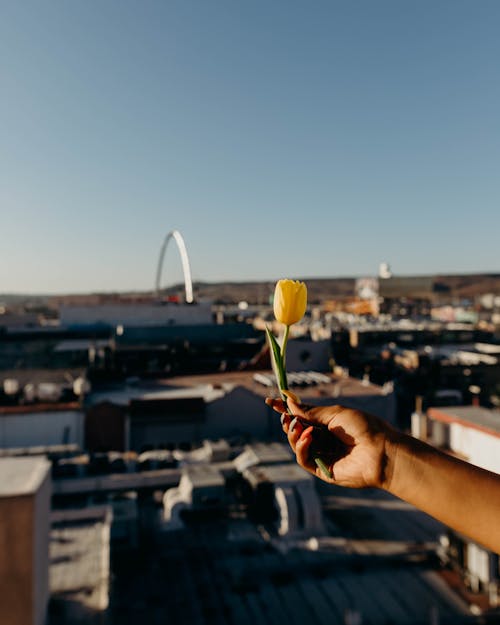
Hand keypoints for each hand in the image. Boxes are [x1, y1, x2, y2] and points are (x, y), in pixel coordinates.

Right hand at [266, 396, 393, 488]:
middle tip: (285, 416)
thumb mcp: (335, 413)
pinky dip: (301, 447)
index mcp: (329, 424)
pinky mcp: (323, 470)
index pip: (303, 416)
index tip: (271, 401)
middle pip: (297, 431)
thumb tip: (290, 405)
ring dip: (293, 434)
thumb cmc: (364, 428)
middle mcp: (324, 439)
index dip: (287, 410)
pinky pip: (303, 459)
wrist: (381, 451)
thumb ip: (311, 412)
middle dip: (288, 423)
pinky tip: (308, 438)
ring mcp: (323, 455)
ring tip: (298, 427)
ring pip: (297, 445)